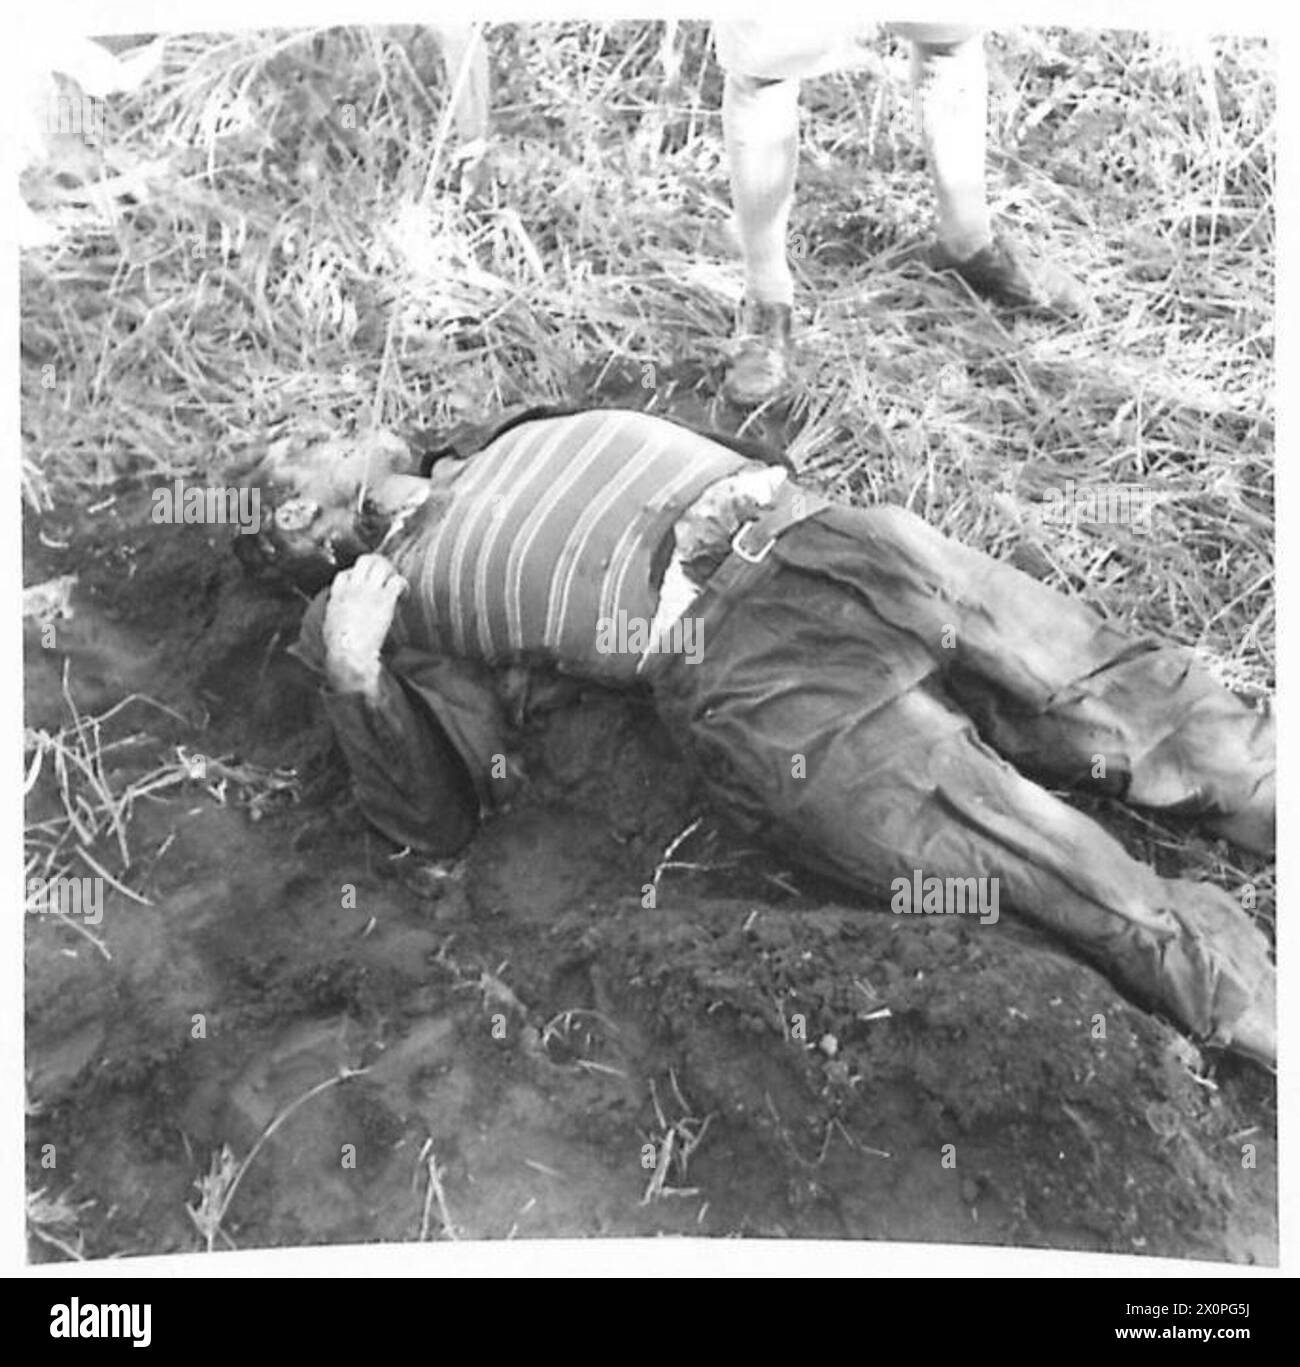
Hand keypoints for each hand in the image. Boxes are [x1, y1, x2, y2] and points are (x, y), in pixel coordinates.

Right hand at [322, 554, 407, 697]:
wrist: (350, 652)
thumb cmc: (339, 647)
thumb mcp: (328, 628)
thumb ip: (333, 619)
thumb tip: (334, 623)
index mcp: (338, 595)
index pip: (345, 574)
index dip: (355, 574)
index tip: (363, 582)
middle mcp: (353, 588)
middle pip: (365, 561)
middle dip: (377, 563)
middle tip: (385, 574)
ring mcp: (370, 591)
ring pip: (382, 565)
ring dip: (391, 571)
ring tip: (395, 582)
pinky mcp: (385, 599)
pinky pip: (397, 581)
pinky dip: (403, 585)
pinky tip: (404, 594)